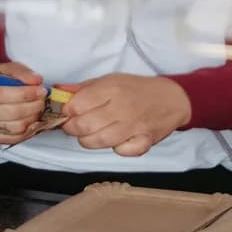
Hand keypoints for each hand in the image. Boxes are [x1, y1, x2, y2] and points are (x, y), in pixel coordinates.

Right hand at [0, 62, 47, 144]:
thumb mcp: (5, 69)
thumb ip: (21, 72)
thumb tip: (36, 81)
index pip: (1, 94)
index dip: (24, 93)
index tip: (40, 90)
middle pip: (10, 113)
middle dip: (32, 106)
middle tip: (42, 99)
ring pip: (14, 127)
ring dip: (32, 118)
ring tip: (37, 108)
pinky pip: (13, 138)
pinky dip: (28, 131)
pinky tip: (33, 120)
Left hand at [60, 74, 191, 156]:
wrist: (172, 98)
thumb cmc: (138, 89)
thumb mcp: (111, 80)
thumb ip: (85, 88)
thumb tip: (59, 92)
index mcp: (112, 89)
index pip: (77, 105)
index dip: (67, 112)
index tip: (67, 113)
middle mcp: (122, 107)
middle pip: (84, 126)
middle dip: (72, 128)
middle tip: (74, 126)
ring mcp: (134, 126)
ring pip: (98, 142)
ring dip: (88, 140)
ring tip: (90, 134)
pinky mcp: (145, 141)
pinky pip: (122, 151)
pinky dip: (116, 149)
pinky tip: (115, 141)